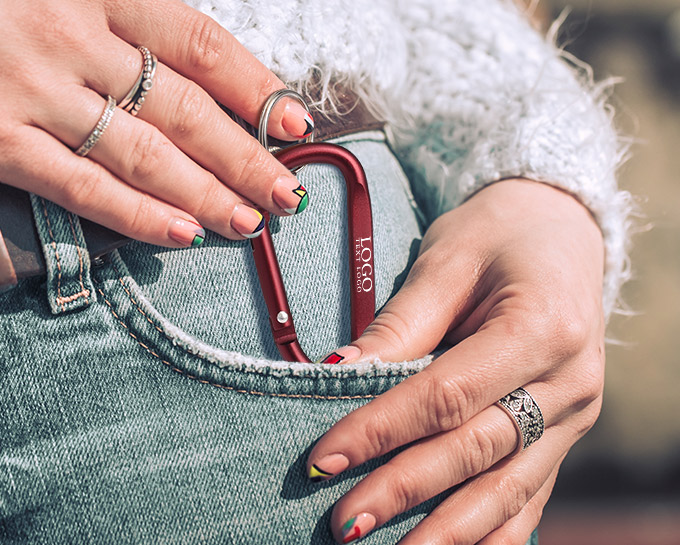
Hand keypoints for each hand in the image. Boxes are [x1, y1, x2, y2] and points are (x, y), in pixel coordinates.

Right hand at [0, 0, 312, 246]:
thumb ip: (127, 17)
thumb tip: (198, 71)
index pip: (199, 44)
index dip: (254, 88)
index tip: (294, 123)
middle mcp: (71, 36)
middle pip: (185, 110)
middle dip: (244, 158)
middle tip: (286, 193)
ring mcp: (32, 91)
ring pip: (144, 155)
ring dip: (205, 194)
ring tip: (250, 221)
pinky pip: (80, 186)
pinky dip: (135, 215)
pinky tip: (182, 234)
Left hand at [309, 180, 605, 543]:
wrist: (560, 231)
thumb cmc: (498, 236)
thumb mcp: (447, 261)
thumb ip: (400, 325)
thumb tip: (336, 376)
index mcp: (541, 327)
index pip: (447, 396)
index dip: (381, 430)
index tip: (324, 458)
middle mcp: (570, 381)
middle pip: (475, 450)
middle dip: (404, 491)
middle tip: (343, 524)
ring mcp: (575, 413)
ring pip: (508, 488)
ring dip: (449, 531)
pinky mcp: (567, 431)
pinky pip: (532, 494)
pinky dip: (493, 532)